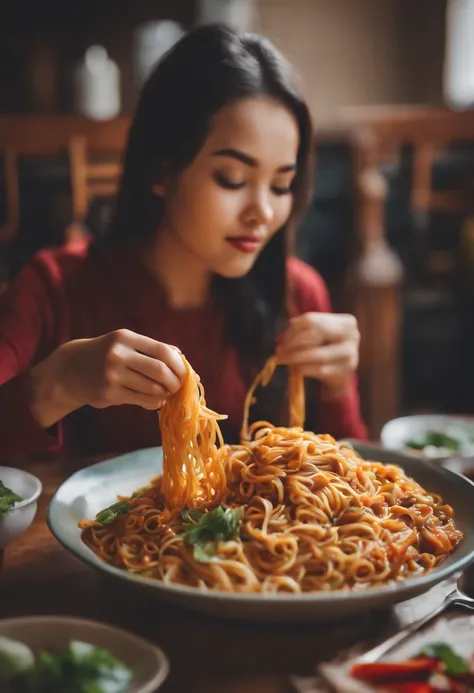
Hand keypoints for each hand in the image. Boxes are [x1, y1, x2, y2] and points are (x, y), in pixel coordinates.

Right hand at [30, 329, 185, 426]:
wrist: (70, 369)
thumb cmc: (106, 355)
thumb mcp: (124, 344)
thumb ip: (151, 350)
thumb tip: (183, 361)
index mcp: (125, 338)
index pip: (162, 351)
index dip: (179, 365)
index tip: (185, 373)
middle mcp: (117, 355)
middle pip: (159, 371)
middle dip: (174, 382)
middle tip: (178, 387)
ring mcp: (111, 375)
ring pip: (152, 388)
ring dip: (165, 394)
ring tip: (166, 394)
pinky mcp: (108, 394)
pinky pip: (141, 401)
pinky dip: (154, 403)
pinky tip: (155, 401)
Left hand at [275, 313, 359, 396]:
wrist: (343, 373)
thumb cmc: (328, 348)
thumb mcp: (318, 335)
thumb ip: (301, 331)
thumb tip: (281, 337)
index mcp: (346, 322)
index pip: (312, 320)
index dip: (293, 329)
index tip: (281, 338)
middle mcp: (352, 336)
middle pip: (314, 334)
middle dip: (293, 342)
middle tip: (278, 350)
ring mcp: (350, 354)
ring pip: (316, 354)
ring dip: (294, 357)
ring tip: (281, 359)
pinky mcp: (345, 372)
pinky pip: (318, 369)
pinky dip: (303, 368)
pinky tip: (295, 368)